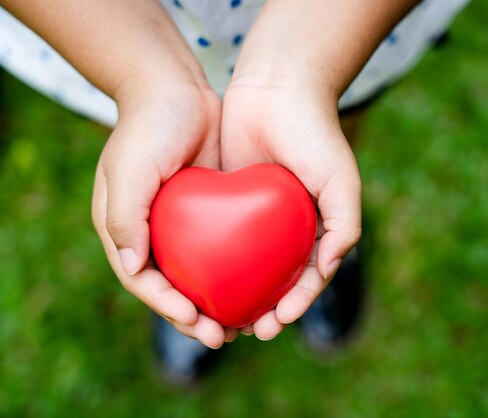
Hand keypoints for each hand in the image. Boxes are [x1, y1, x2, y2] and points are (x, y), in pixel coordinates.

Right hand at [91, 78, 238, 347]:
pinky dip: (236, 269)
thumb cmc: (147, 127)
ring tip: (245, 323)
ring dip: (219, 301)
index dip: (167, 307)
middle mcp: (152, 233)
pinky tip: (259, 283)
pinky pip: (223, 248)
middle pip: (173, 287)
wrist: (176, 89)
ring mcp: (182, 223)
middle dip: (195, 317)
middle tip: (225, 336)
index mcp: (125, 231)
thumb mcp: (130, 169)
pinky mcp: (208, 211)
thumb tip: (136, 269)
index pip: (144, 281)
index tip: (196, 322)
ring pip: (200, 274)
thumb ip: (124, 218)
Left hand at [220, 74, 361, 339]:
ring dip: (237, 294)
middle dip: (265, 310)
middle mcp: (288, 226)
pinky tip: (199, 279)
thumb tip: (329, 268)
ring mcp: (257, 214)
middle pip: (276, 279)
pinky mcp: (229, 198)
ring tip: (221, 317)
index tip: (277, 322)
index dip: (296, 304)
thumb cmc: (314, 133)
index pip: (308, 277)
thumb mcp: (341, 180)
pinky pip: (219, 235)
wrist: (277, 87)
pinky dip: (213, 261)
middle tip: (247, 331)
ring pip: (246, 265)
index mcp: (317, 227)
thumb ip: (344, 225)